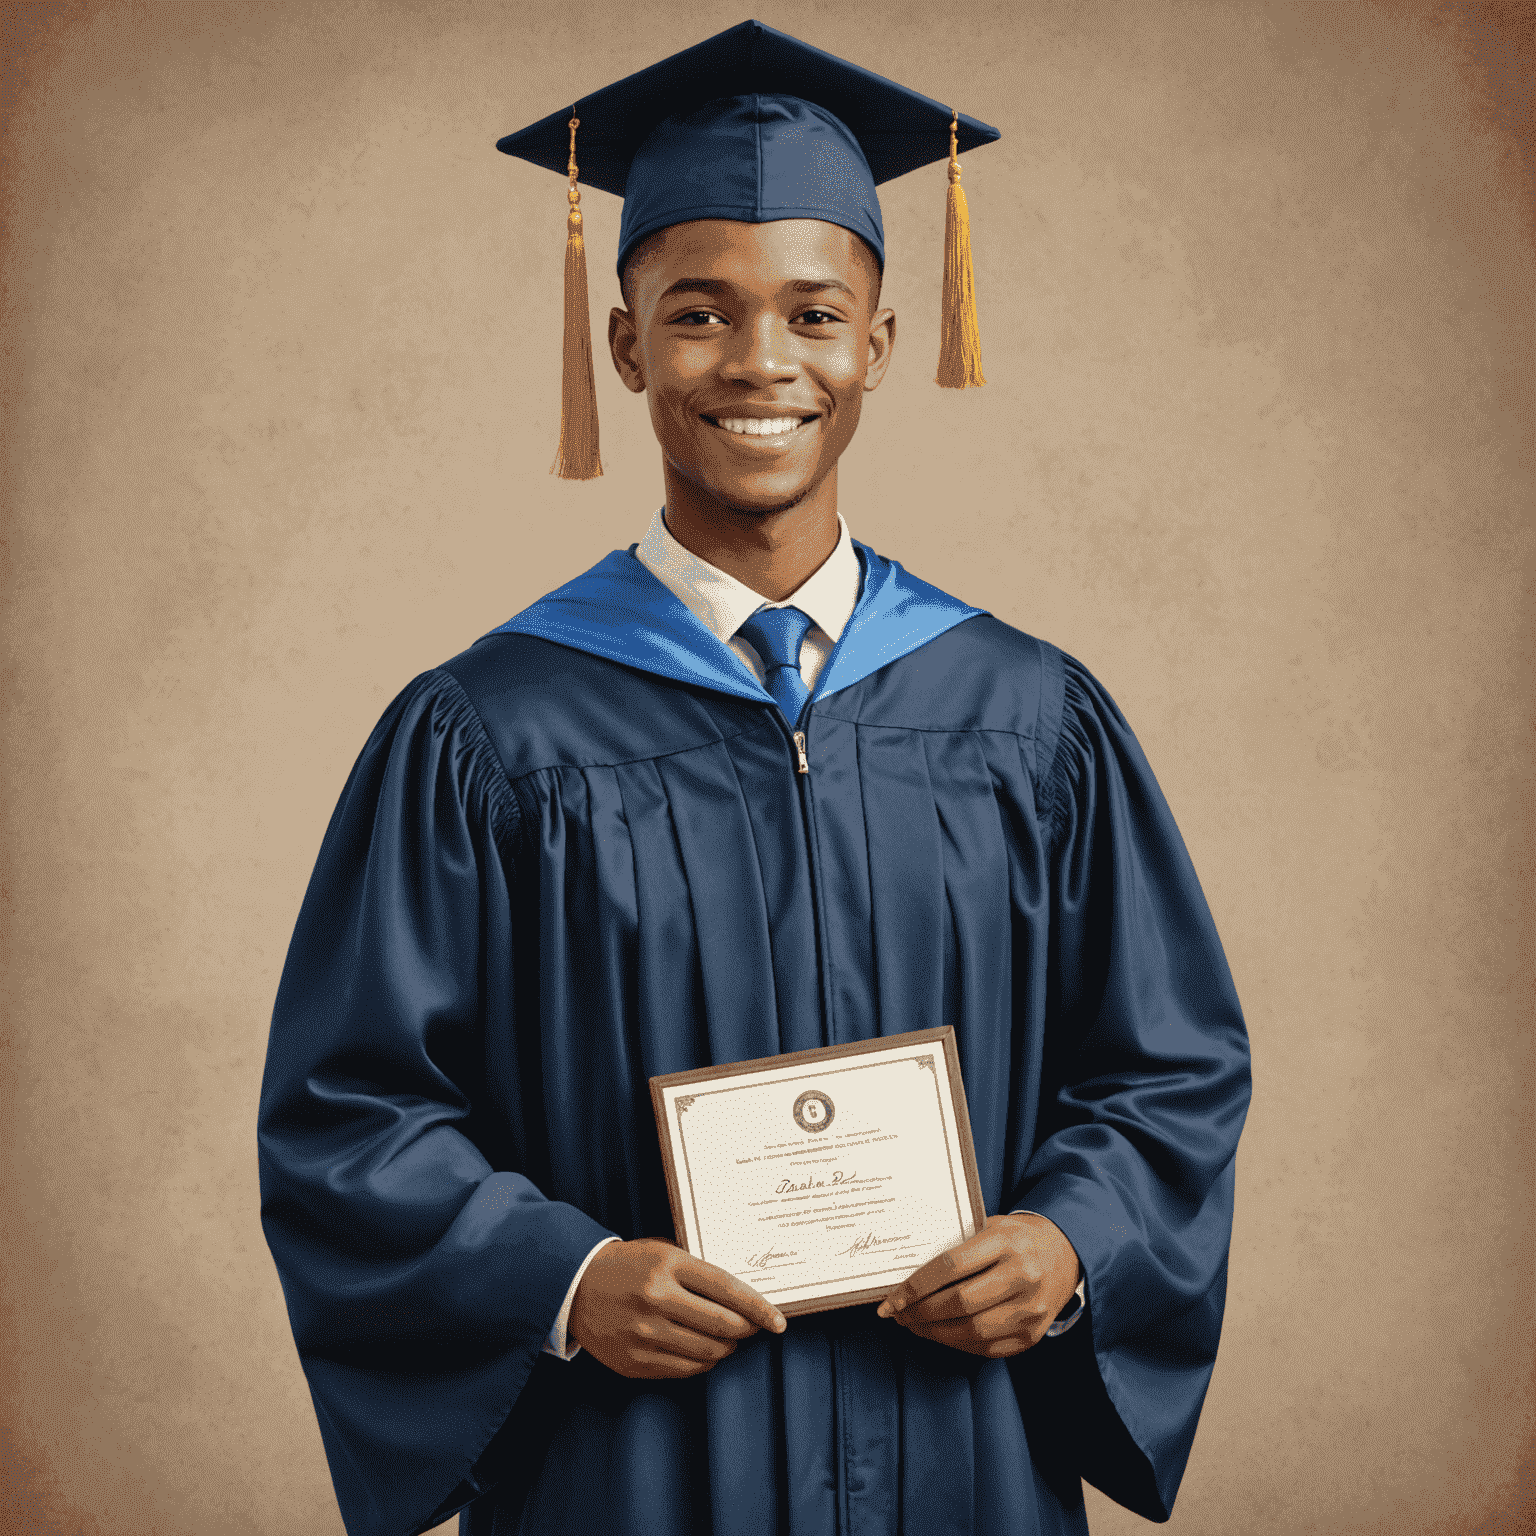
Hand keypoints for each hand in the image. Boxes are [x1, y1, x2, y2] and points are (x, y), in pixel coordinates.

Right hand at [568, 1238, 786, 1378]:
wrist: (574, 1285)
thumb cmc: (630, 1266)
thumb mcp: (663, 1253)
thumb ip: (701, 1274)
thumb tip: (746, 1303)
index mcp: (667, 1265)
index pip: (727, 1289)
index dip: (759, 1308)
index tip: (778, 1321)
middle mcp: (656, 1299)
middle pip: (723, 1326)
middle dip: (746, 1330)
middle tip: (751, 1328)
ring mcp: (643, 1333)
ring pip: (708, 1352)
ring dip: (725, 1347)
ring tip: (723, 1337)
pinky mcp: (634, 1361)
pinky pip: (685, 1370)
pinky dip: (703, 1362)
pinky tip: (701, 1350)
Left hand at [875, 1213, 1081, 1358]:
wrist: (1066, 1252)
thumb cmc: (1016, 1237)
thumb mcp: (990, 1226)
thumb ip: (957, 1245)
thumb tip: (907, 1270)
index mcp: (1006, 1242)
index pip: (950, 1266)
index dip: (916, 1285)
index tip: (892, 1298)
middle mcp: (1022, 1276)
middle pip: (959, 1303)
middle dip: (920, 1313)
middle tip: (897, 1314)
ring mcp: (1031, 1309)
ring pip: (971, 1332)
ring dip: (934, 1333)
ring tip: (913, 1325)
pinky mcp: (1033, 1334)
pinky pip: (987, 1348)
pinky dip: (957, 1344)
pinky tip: (940, 1334)